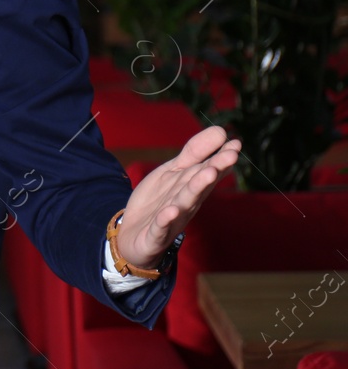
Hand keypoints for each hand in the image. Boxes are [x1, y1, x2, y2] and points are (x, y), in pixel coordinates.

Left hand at [115, 124, 240, 269]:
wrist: (133, 236)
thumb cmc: (159, 201)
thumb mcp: (173, 172)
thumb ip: (194, 153)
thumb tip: (221, 132)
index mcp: (190, 187)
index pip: (206, 171)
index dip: (220, 158)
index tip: (235, 144)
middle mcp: (185, 203)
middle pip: (199, 185)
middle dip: (213, 170)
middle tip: (230, 155)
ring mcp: (171, 220)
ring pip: (184, 203)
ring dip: (196, 189)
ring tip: (208, 173)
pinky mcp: (154, 235)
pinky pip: (160, 227)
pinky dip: (165, 219)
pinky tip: (171, 211)